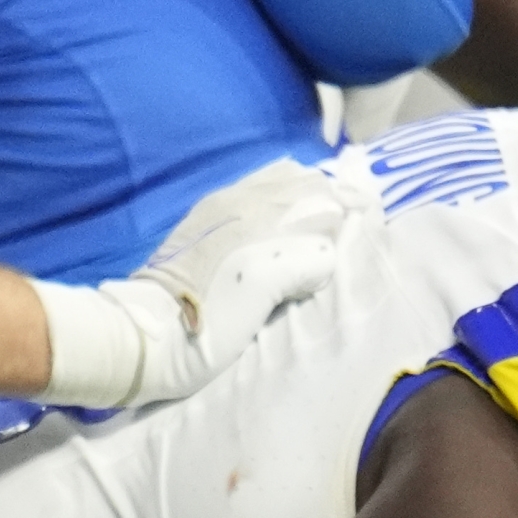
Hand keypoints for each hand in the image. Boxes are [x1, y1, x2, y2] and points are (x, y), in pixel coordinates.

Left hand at [36, 159, 359, 406]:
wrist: (145, 337)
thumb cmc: (208, 321)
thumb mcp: (264, 287)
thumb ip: (305, 257)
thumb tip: (328, 249)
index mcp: (253, 212)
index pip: (317, 191)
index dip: (349, 202)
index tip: (373, 214)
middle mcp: (236, 201)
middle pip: (298, 180)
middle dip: (332, 192)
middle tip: (359, 212)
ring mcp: (218, 211)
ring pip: (276, 182)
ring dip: (308, 194)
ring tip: (329, 213)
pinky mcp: (205, 226)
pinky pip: (256, 194)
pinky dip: (284, 199)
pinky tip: (289, 219)